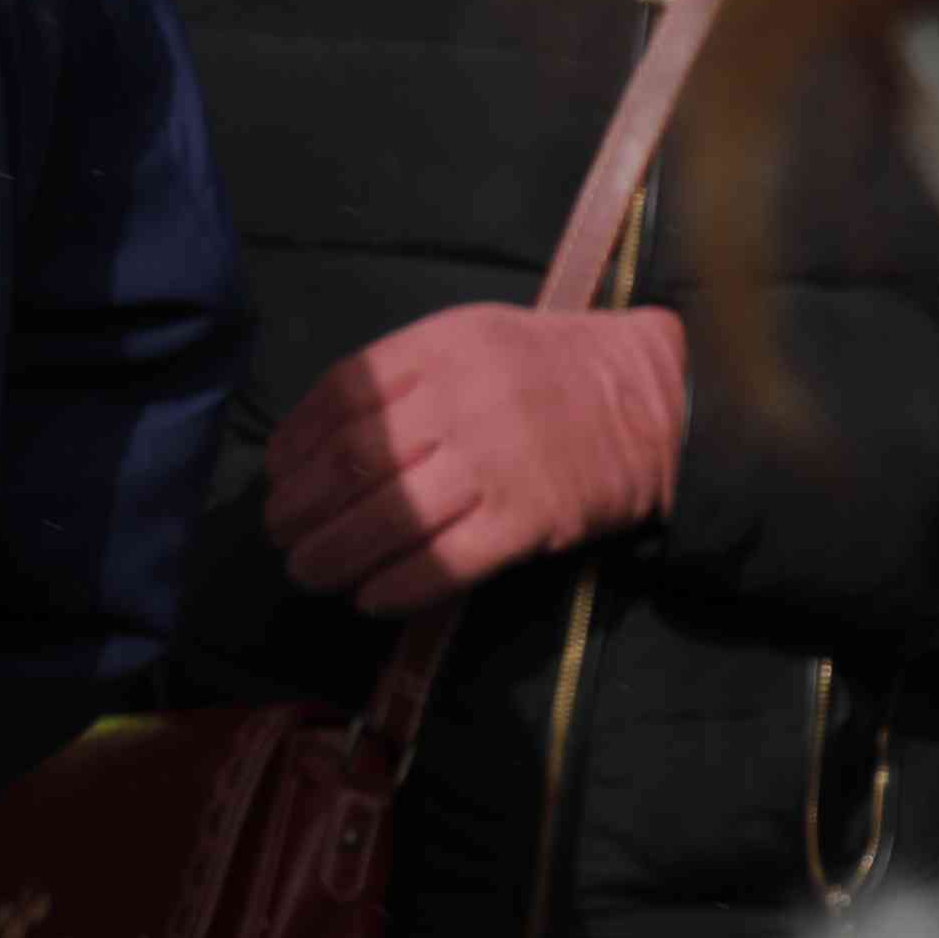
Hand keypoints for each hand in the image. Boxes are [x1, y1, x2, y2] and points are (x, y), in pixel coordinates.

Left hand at [270, 301, 690, 610]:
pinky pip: (446, 562)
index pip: (341, 397)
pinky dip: (397, 587)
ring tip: (310, 572)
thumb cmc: (550, 371)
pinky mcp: (532, 517)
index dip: (294, 446)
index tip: (276, 478)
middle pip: (354, 464)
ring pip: (391, 517)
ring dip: (334, 556)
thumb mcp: (472, 339)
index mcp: (441, 347)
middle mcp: (465, 400)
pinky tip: (370, 598)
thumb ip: (400, 379)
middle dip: (300, 510)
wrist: (662, 397)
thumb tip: (312, 444)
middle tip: (282, 537)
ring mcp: (500, 461)